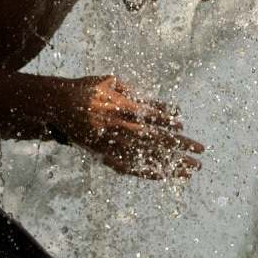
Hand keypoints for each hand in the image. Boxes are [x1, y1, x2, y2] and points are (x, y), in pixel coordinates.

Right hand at [70, 76, 203, 181]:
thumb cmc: (84, 91)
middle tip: (200, 150)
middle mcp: (118, 128)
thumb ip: (130, 90)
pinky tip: (165, 176)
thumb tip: (153, 103)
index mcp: (119, 107)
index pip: (149, 116)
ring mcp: (113, 145)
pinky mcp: (106, 156)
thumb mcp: (107, 82)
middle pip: (155, 139)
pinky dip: (148, 172)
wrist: (57, 107)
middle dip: (180, 145)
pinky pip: (130, 168)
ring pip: (146, 156)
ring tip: (191, 169)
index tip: (183, 125)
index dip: (167, 120)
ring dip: (171, 162)